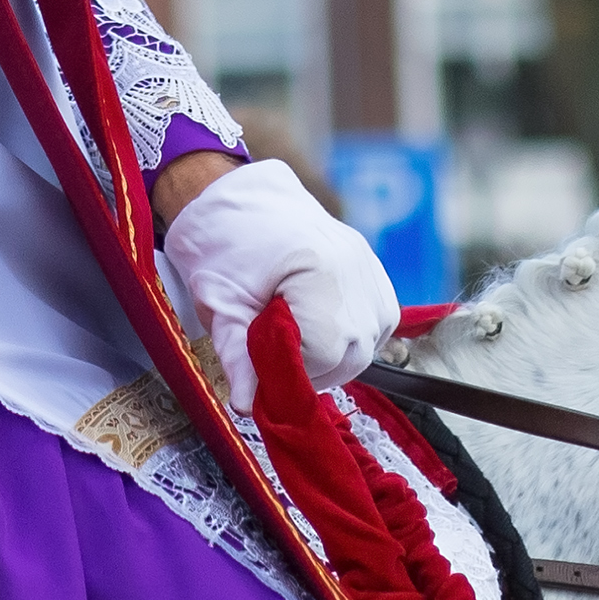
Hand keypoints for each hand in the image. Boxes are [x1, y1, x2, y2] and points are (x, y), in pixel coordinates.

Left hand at [157, 158, 394, 412]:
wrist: (231, 193)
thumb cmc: (220, 241)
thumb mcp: (220, 303)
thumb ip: (238, 358)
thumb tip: (247, 406)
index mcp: (319, 271)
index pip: (325, 353)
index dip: (292, 371)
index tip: (263, 370)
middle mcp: (355, 267)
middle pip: (355, 352)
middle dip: (314, 368)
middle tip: (275, 362)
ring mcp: (367, 264)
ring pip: (371, 340)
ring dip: (336, 354)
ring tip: (296, 344)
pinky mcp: (370, 265)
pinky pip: (378, 318)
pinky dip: (354, 333)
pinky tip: (321, 329)